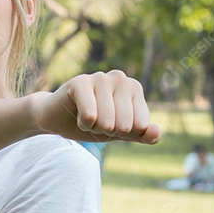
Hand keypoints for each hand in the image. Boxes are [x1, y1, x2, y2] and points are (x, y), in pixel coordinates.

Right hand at [30, 70, 160, 143]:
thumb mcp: (120, 133)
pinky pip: (90, 116)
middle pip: (125, 125)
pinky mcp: (80, 82)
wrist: (56, 119)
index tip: (111, 123)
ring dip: (94, 128)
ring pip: (107, 122)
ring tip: (86, 118)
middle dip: (108, 131)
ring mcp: (100, 77)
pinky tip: (76, 115)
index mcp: (134, 87)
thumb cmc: (91, 123)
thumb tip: (156, 131)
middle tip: (95, 121)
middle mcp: (120, 78)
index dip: (124, 133)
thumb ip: (142, 135)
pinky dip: (83, 124)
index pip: (141, 125)